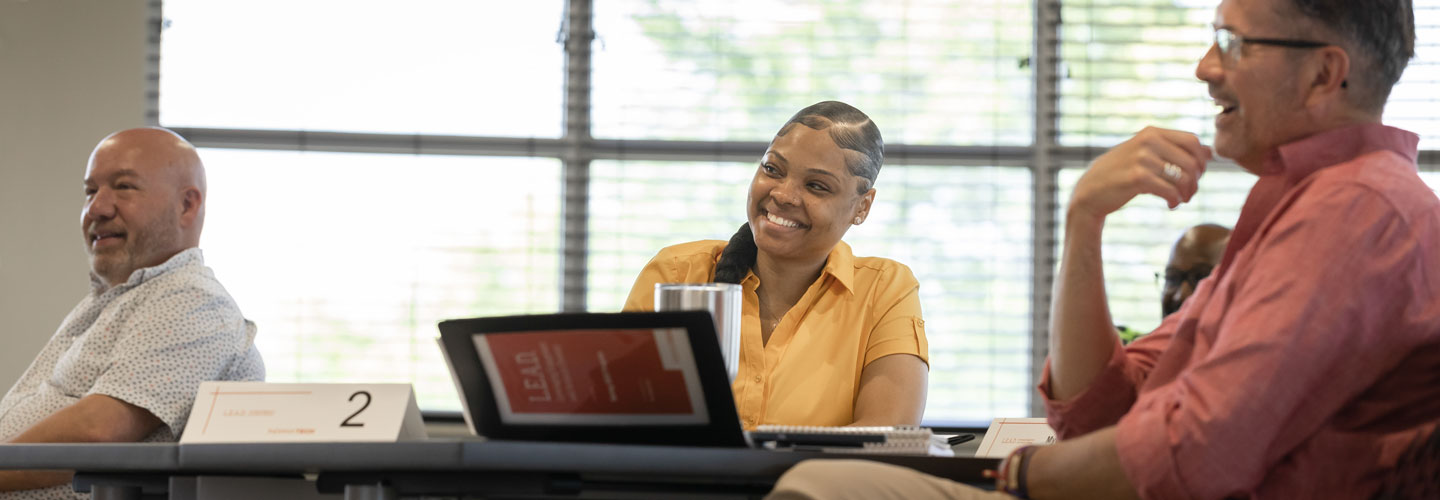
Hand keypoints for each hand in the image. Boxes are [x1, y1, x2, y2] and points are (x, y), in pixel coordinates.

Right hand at [1069, 127, 1211, 219]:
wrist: (1090, 192)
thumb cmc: (1120, 174)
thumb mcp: (1144, 154)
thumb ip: (1172, 150)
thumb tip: (1210, 152)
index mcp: (1152, 132)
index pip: (1193, 141)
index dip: (1202, 160)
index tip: (1196, 176)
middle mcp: (1148, 140)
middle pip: (1192, 161)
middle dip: (1196, 180)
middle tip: (1189, 193)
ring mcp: (1142, 158)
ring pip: (1183, 177)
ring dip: (1187, 193)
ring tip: (1180, 200)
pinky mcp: (1137, 177)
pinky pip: (1170, 190)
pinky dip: (1175, 200)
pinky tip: (1170, 205)